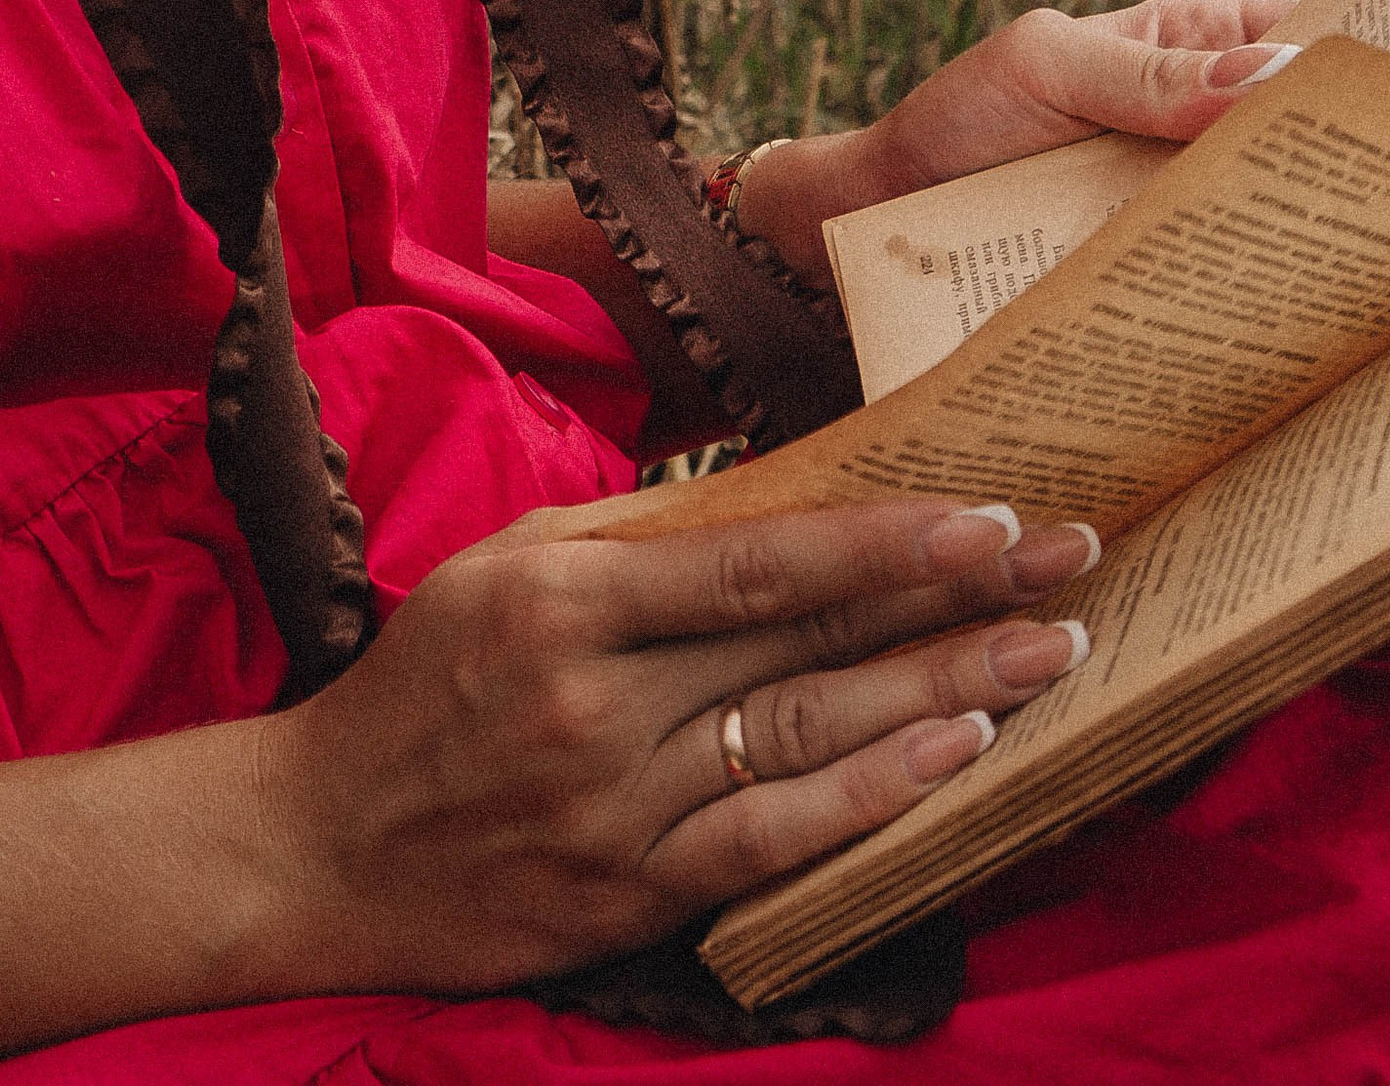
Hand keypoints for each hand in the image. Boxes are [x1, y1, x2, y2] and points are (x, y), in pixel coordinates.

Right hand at [240, 495, 1097, 997]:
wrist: (320, 847)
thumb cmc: (428, 682)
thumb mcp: (509, 568)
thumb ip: (641, 538)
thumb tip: (787, 495)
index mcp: (562, 596)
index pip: (755, 560)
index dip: (880, 539)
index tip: (986, 514)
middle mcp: (595, 700)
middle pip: (804, 645)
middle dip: (951, 600)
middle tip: (1070, 561)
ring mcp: (617, 808)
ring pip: (808, 740)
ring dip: (943, 694)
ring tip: (1048, 654)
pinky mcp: (629, 895)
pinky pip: (772, 844)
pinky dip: (869, 802)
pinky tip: (954, 761)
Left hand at [738, 0, 1302, 282]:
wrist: (869, 223)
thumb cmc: (956, 119)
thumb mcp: (1044, 67)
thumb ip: (1146, 75)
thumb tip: (1277, 76)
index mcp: (1199, 44)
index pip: (1319, 33)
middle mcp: (1211, 130)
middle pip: (1326, 143)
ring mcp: (1196, 214)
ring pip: (1292, 227)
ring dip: (1345, 254)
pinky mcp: (1170, 289)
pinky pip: (1238, 296)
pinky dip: (1276, 314)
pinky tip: (1323, 346)